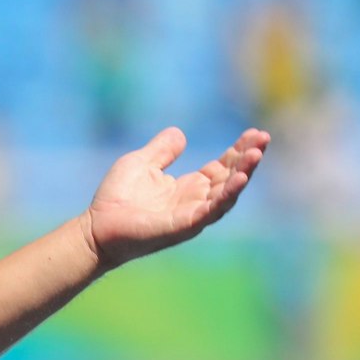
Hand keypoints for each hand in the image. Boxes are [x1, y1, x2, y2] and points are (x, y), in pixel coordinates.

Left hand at [82, 127, 268, 270]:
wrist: (96, 226)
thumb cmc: (116, 198)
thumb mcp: (141, 163)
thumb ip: (162, 150)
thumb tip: (180, 133)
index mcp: (189, 187)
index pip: (223, 166)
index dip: (239, 150)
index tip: (255, 133)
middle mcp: (197, 201)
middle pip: (231, 178)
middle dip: (248, 158)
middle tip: (263, 138)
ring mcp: (193, 215)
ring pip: (227, 194)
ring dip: (243, 175)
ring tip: (257, 155)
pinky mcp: (184, 226)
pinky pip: (211, 211)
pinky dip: (227, 196)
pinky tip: (239, 180)